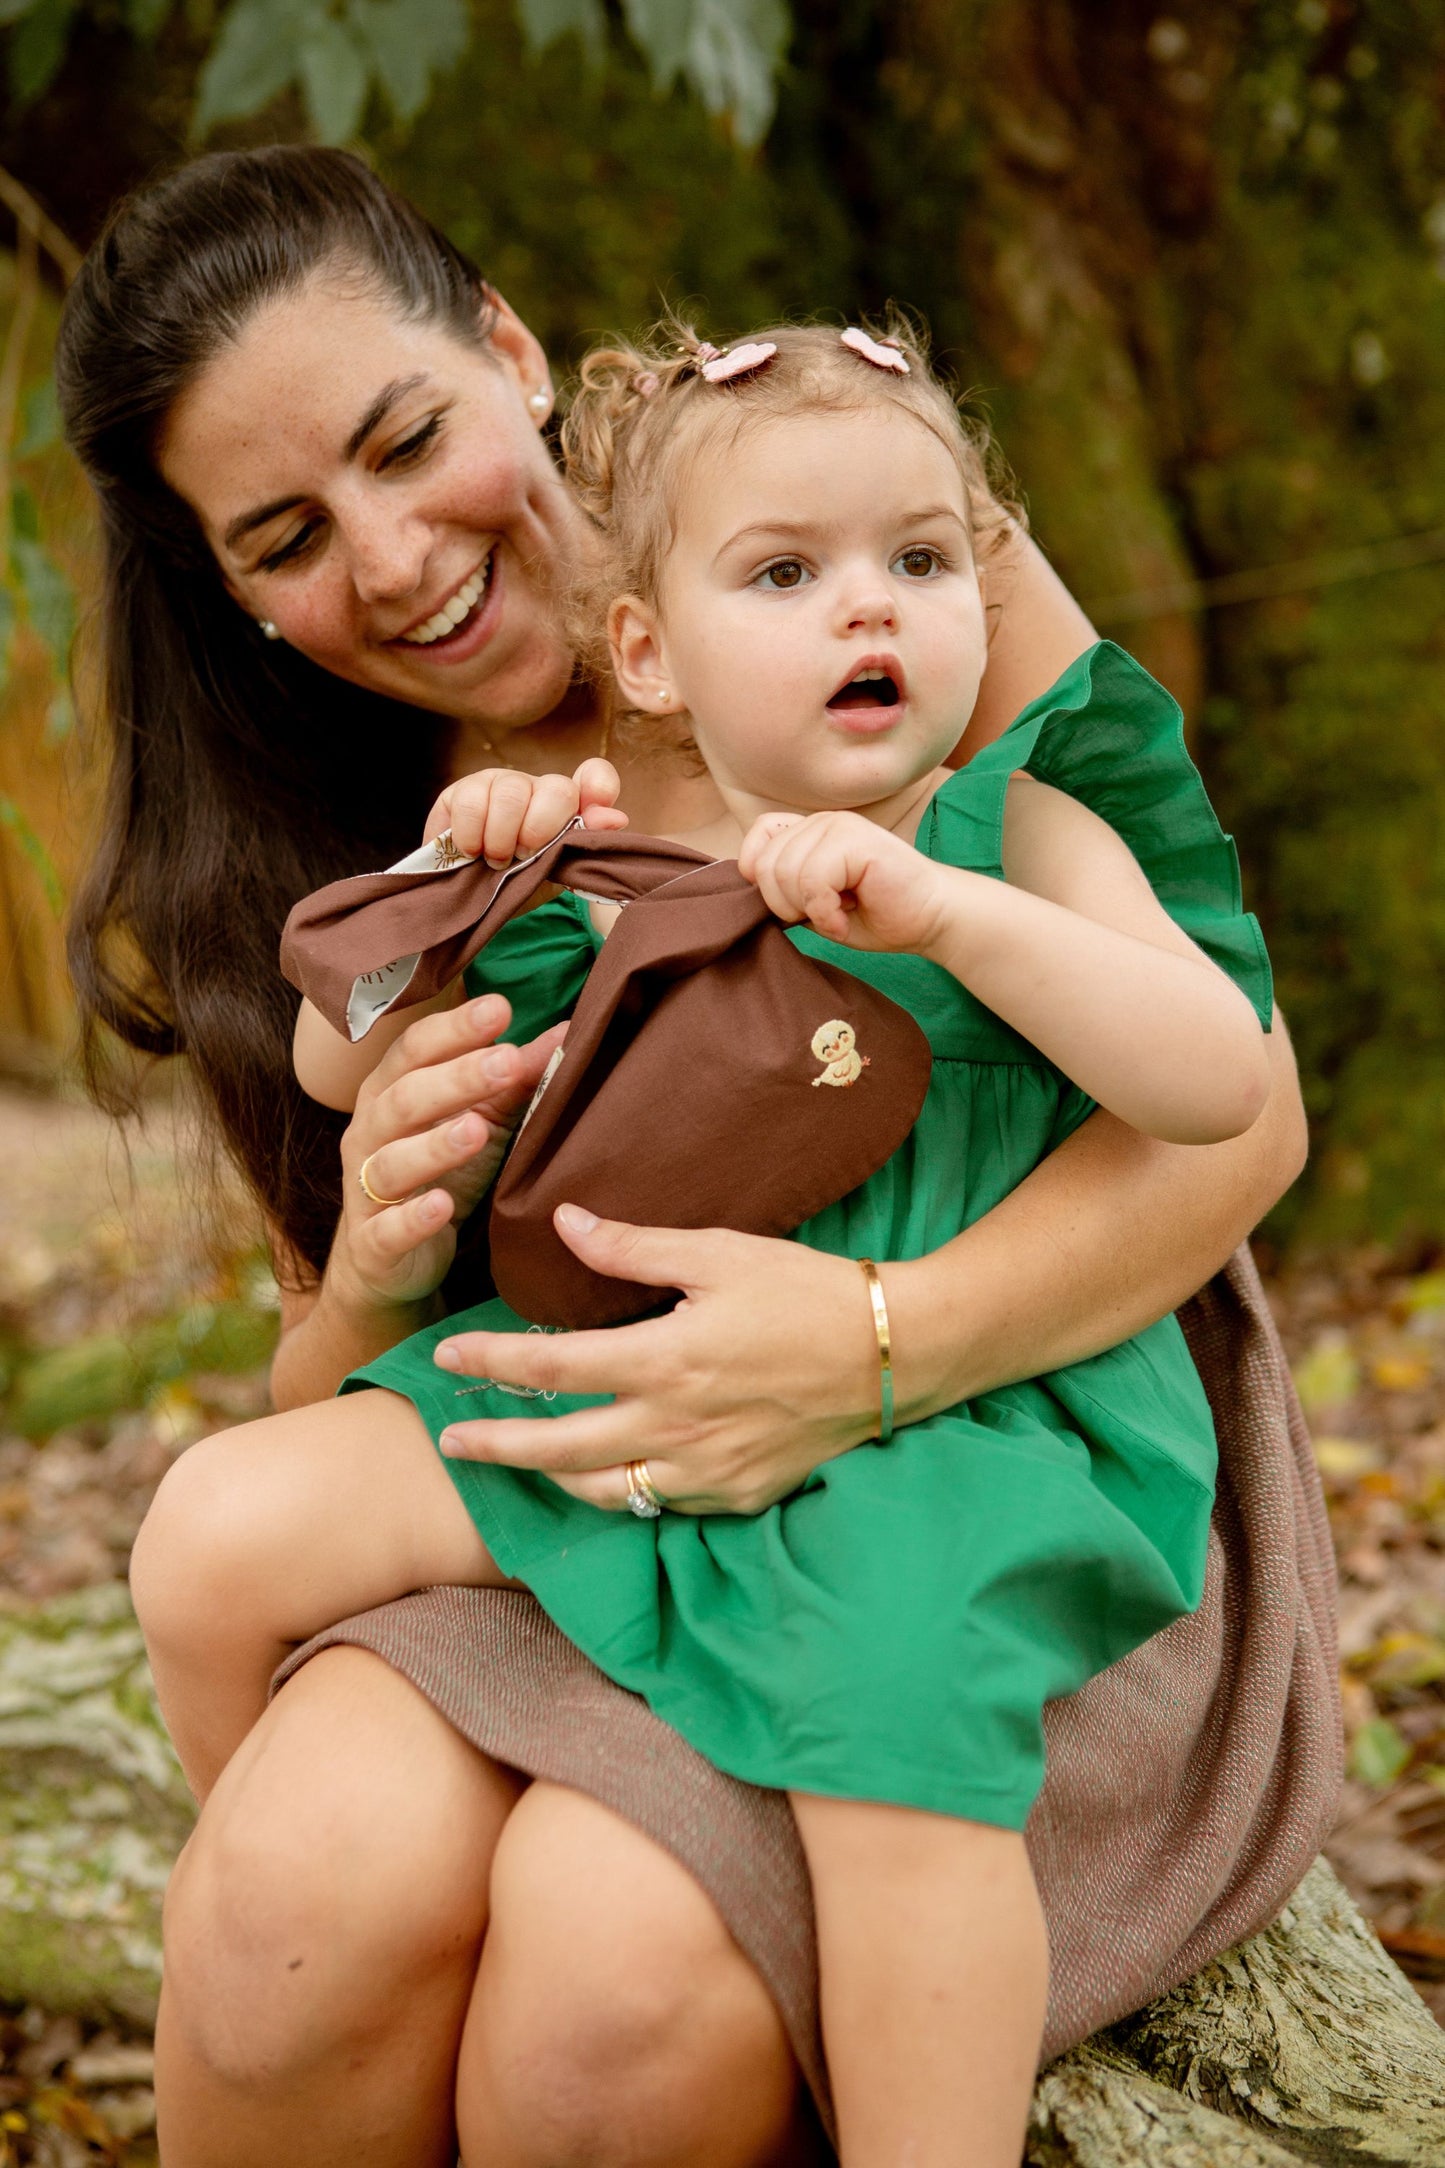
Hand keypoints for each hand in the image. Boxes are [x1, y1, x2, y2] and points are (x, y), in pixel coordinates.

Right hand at [329, 994, 564, 1314]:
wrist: (388, 1259)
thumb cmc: (439, 1173)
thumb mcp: (482, 1121)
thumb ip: (515, 1080)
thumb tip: (569, 1032)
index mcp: (392, 1091)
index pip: (415, 1049)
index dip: (454, 1029)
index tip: (499, 1009)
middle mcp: (370, 1132)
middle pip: (405, 1097)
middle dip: (455, 1078)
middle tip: (507, 1062)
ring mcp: (366, 1189)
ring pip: (391, 1161)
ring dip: (434, 1145)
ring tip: (476, 1129)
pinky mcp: (374, 1243)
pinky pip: (388, 1228)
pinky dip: (414, 1218)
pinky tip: (442, 1205)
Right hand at [425, 757, 628, 867]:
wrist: (472, 900)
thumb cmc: (521, 884)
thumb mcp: (556, 874)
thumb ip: (584, 846)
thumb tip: (615, 819)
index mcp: (569, 808)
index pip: (596, 777)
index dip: (599, 787)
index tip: (591, 813)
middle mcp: (539, 788)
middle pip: (556, 789)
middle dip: (541, 830)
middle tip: (524, 856)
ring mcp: (501, 784)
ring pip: (511, 792)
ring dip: (503, 835)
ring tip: (496, 860)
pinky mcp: (464, 789)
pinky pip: (471, 800)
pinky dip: (472, 833)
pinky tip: (471, 851)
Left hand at [431, 1207, 884, 1513]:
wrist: (894, 1355)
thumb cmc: (808, 1292)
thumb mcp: (720, 1252)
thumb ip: (633, 1248)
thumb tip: (564, 1223)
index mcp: (664, 1360)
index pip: (549, 1367)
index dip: (488, 1362)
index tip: (447, 1355)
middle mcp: (675, 1428)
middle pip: (557, 1450)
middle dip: (495, 1446)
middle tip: (449, 1438)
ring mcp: (707, 1472)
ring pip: (603, 1491)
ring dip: (551, 1477)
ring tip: (522, 1457)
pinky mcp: (737, 1496)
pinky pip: (660, 1504)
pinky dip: (621, 1490)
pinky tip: (607, 1470)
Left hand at [738, 809, 952, 953]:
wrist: (930, 918)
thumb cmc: (876, 914)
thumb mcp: (815, 904)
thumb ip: (784, 887)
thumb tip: (748, 881)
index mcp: (811, 832)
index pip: (758, 837)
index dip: (761, 875)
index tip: (794, 904)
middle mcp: (822, 821)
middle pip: (767, 863)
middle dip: (787, 905)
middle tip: (824, 914)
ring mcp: (839, 825)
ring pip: (786, 872)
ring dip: (809, 909)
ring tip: (839, 913)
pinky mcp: (856, 840)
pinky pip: (813, 880)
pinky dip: (825, 911)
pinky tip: (846, 916)